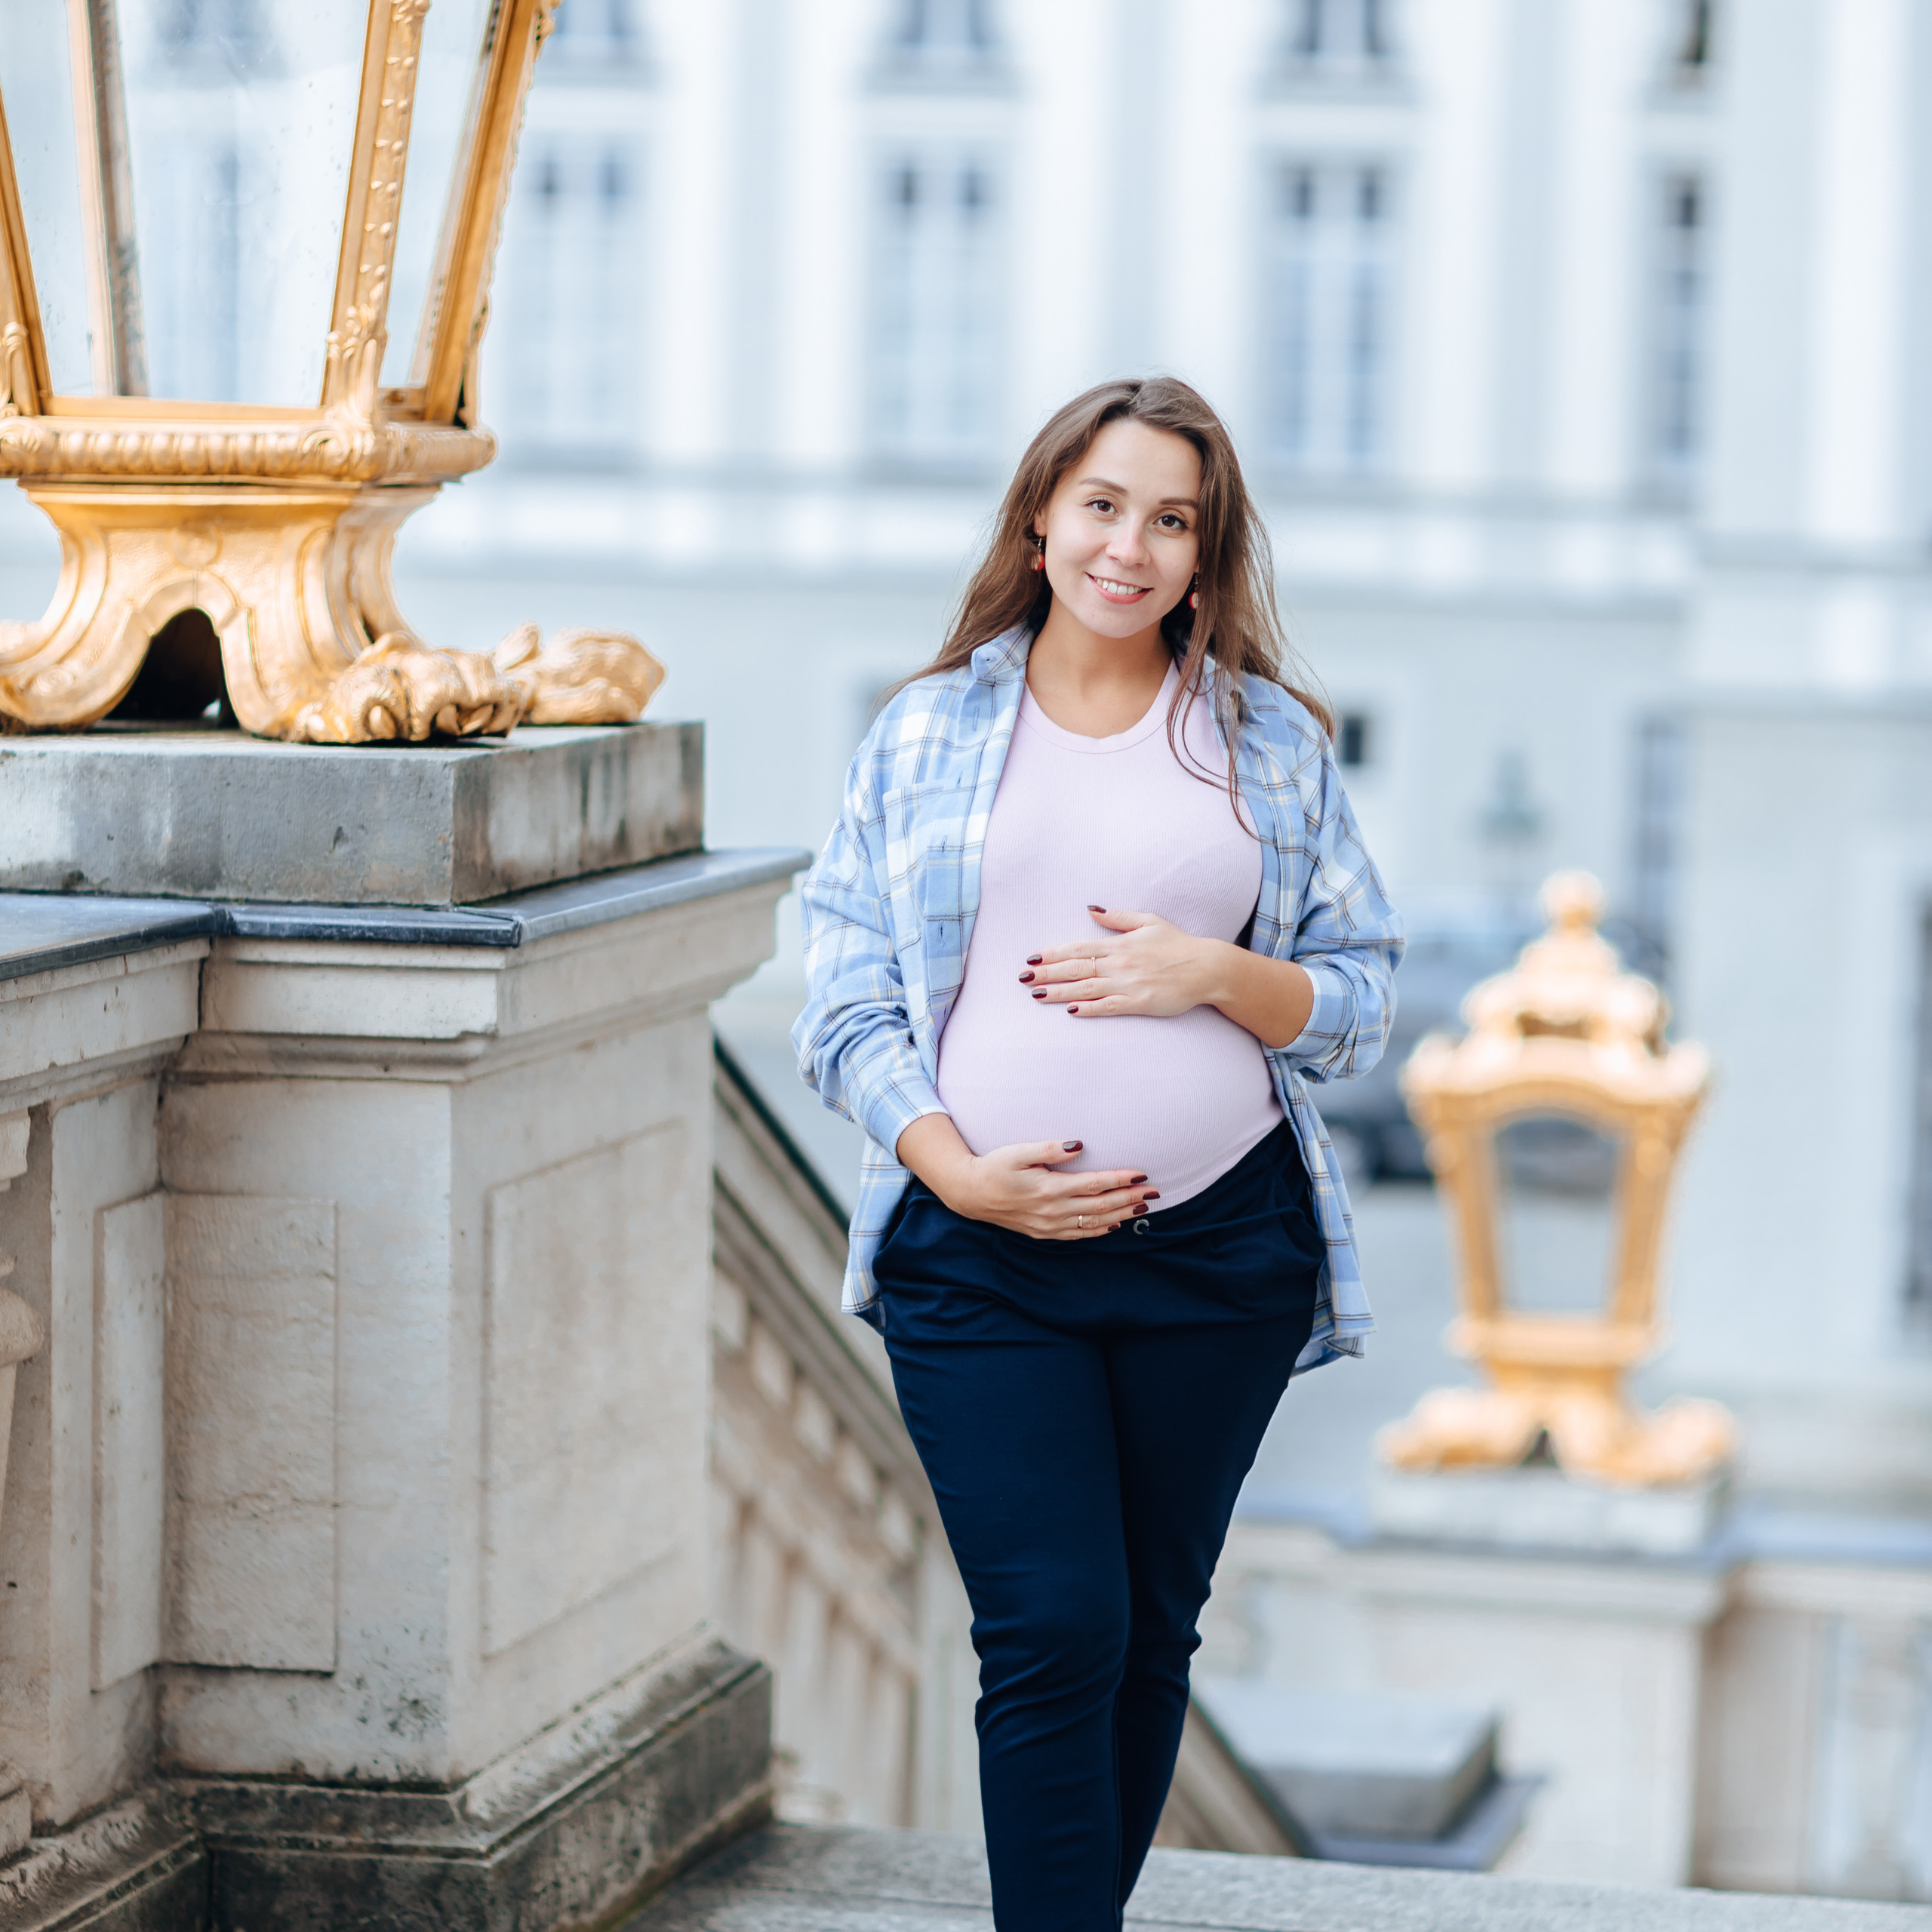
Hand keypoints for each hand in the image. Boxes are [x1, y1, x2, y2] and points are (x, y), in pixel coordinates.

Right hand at [896, 1116, 1155, 1238]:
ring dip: (1121, 1215)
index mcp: (1049, 1188)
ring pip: (1094, 1222)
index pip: (1094, 1184)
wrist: (970, 1194)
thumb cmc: (994, 1166)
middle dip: (1130, 1199)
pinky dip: (1100, 1230)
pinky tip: (1115, 1224)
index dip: (1120, 1180)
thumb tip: (1079, 1145)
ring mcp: (1049, 1225)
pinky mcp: (1044, 1233)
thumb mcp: (1019, 1151)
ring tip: (1144, 1207)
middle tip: (1155, 1192)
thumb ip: (1050, 1149)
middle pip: (1101, 1205)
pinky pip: (1079, 1234)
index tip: (1141, 1174)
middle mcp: (1053, 1210)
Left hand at [1019, 905, 1315, 1047]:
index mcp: (1119, 944)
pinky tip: (1070, 1011)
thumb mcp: (1148, 922)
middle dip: (1047, 974)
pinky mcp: (1139, 1003)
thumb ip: (1117, 918)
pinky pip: (1108, 1007)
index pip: (1078, 949)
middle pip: (1075, 969)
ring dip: (1059, 992)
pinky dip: (1089, 1008)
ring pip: (1086, 989)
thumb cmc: (1178, 944)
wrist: (1207, 968)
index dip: (1053, 954)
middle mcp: (1119, 963)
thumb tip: (1090, 908)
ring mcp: (1128, 984)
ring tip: (1036, 996)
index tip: (1032, 958)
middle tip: (1022, 979)